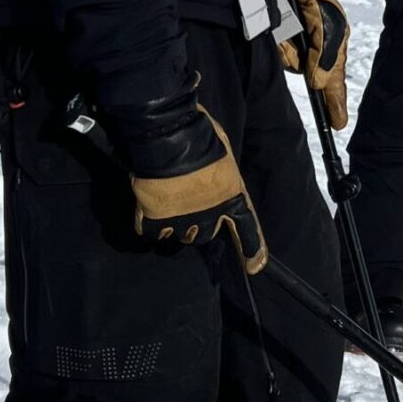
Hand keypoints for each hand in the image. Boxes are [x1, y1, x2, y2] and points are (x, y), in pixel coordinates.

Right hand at [111, 86, 267, 272]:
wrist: (168, 135)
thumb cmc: (200, 134)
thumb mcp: (224, 154)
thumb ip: (221, 175)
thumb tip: (214, 179)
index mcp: (231, 195)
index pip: (247, 228)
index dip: (252, 249)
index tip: (254, 266)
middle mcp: (210, 213)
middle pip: (205, 235)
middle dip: (200, 225)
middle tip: (190, 207)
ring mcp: (182, 218)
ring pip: (180, 237)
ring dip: (176, 226)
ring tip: (168, 206)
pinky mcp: (155, 218)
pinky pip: (153, 233)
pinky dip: (150, 226)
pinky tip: (148, 213)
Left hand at [279, 0, 349, 128]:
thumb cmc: (320, 0)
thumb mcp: (328, 29)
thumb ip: (325, 59)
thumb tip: (319, 85)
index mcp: (331, 53)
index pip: (334, 84)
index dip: (336, 105)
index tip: (338, 125)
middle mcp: (315, 54)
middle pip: (309, 75)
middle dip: (303, 66)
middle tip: (299, 50)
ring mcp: (299, 49)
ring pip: (291, 64)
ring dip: (289, 53)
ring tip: (290, 33)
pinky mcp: (282, 42)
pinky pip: (280, 53)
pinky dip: (281, 47)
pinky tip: (282, 33)